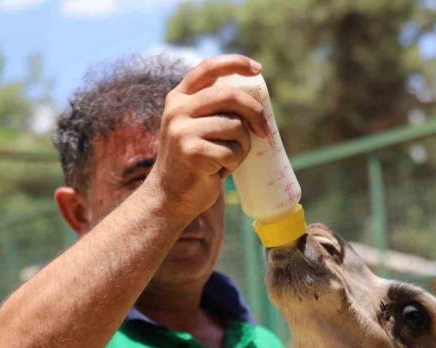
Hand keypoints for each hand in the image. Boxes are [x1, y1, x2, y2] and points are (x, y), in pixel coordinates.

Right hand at [147, 54, 269, 219]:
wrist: (170, 196)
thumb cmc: (194, 161)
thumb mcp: (196, 127)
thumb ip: (214, 109)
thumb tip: (257, 99)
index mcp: (178, 98)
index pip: (209, 68)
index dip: (235, 63)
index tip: (258, 70)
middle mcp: (177, 109)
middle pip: (230, 96)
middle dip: (254, 112)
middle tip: (265, 130)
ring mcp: (182, 130)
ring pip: (235, 127)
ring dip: (242, 147)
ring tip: (226, 159)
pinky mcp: (192, 151)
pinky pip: (231, 151)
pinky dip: (233, 163)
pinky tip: (217, 172)